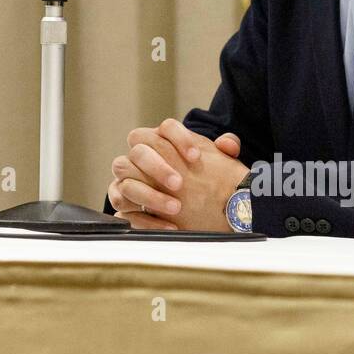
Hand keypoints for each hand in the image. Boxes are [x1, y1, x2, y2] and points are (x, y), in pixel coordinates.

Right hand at [110, 119, 247, 230]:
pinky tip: (170, 226)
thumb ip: (225, 150)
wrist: (191, 206)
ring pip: (126, 182)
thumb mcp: (216, 164)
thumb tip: (228, 144)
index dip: (178, 139)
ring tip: (176, 208)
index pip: (165, 128)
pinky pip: (125, 211)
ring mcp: (127, 180)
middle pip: (138, 151)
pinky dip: (146, 220)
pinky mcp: (124, 205)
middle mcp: (140, 157)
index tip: (196, 157)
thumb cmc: (201, 179)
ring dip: (150, 195)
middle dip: (158, 167)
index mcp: (162, 140)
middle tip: (179, 183)